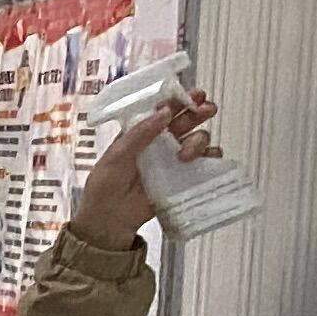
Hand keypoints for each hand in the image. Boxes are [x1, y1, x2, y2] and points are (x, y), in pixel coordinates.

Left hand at [75, 87, 216, 243]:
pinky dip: (211, 158)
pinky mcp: (184, 177)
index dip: (176, 100)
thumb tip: (163, 112)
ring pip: (198, 139)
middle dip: (198, 111)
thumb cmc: (104, 188)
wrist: (110, 221)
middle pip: (186, 120)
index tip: (189, 94)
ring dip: (199, 139)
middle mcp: (160, 143)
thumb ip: (138, 135)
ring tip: (184, 154)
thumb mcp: (115, 157)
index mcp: (140, 133)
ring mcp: (174, 159)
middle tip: (204, 109)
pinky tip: (205, 159)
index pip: (161, 110)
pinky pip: (206, 163)